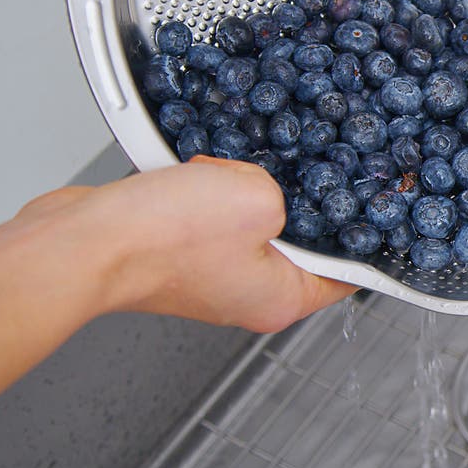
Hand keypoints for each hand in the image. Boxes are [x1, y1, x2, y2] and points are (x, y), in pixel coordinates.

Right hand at [0, 159, 350, 395]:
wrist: (86, 239)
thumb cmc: (161, 239)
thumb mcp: (259, 197)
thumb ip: (284, 191)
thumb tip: (267, 184)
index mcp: (281, 298)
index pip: (347, 272)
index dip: (368, 231)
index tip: (381, 200)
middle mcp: (246, 294)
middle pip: (296, 238)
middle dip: (290, 196)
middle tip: (287, 169)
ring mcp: (210, 275)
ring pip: (248, 216)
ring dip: (240, 186)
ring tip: (225, 176)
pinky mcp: (177, 252)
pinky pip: (208, 210)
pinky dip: (206, 185)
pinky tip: (195, 173)